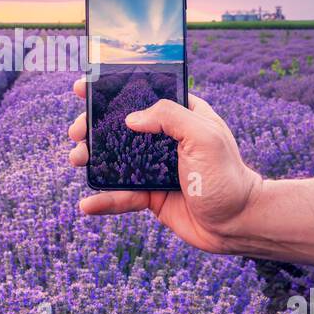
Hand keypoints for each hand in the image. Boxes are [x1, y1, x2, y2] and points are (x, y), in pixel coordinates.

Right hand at [68, 77, 263, 254]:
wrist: (237, 224)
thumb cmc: (227, 176)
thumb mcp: (203, 136)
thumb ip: (169, 117)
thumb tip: (130, 119)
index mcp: (181, 116)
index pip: (142, 95)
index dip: (111, 90)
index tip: (83, 89)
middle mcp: (166, 140)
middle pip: (120, 128)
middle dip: (93, 127)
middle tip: (76, 132)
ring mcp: (156, 168)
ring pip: (115, 160)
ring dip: (92, 159)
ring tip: (76, 160)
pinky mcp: (151, 196)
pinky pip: (121, 195)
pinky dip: (104, 200)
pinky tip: (87, 205)